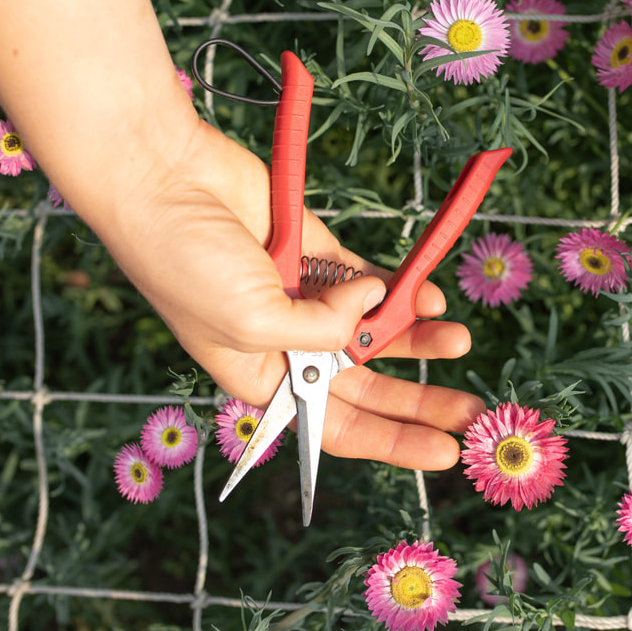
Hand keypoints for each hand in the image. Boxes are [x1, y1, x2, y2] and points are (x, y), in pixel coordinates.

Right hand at [102, 118, 480, 471]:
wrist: (162, 178)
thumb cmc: (183, 262)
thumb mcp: (249, 321)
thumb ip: (320, 330)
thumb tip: (375, 308)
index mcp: (261, 378)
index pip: (336, 426)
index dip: (390, 442)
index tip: (441, 452)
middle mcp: (286, 344)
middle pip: (366, 384)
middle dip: (417, 398)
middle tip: (468, 408)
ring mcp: (304, 296)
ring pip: (375, 330)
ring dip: (416, 338)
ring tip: (456, 338)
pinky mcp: (317, 249)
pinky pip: (369, 278)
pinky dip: (399, 288)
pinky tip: (428, 297)